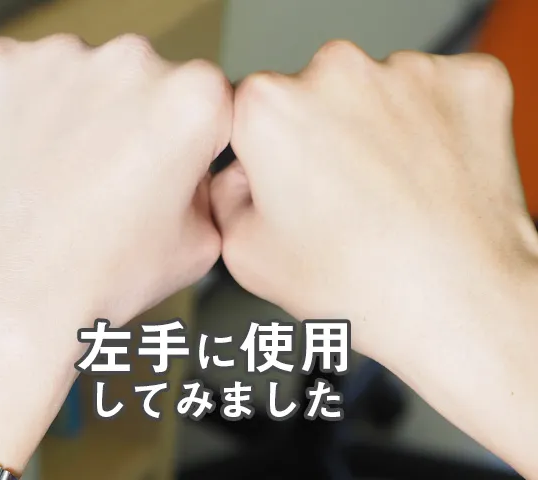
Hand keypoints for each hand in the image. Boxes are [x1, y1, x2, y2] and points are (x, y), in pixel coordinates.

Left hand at [0, 33, 230, 470]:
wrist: (5, 300)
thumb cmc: (102, 279)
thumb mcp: (200, 245)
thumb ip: (212, 190)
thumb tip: (196, 171)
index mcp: (193, 100)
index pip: (209, 100)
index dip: (193, 139)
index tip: (170, 164)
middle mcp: (132, 62)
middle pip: (148, 80)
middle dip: (139, 120)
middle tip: (115, 177)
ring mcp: (59, 57)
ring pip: (86, 75)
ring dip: (83, 112)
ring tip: (65, 176)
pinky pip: (26, 77)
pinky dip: (28, 108)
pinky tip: (27, 159)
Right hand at [212, 41, 537, 357]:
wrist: (459, 305)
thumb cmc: (356, 286)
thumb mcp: (245, 255)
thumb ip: (225, 198)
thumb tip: (239, 174)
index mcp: (270, 108)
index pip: (252, 106)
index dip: (266, 148)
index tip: (288, 177)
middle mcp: (336, 73)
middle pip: (314, 91)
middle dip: (320, 132)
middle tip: (341, 193)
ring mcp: (408, 72)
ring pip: (376, 90)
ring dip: (378, 128)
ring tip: (390, 193)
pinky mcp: (467, 82)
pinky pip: (435, 94)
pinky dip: (431, 127)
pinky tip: (427, 177)